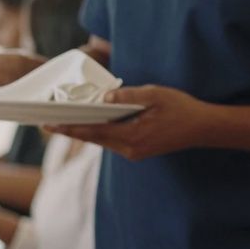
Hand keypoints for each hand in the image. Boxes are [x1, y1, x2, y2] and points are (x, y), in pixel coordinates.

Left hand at [45, 85, 211, 160]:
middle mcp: (129, 149)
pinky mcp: (137, 151)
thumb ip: (129, 96)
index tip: (49, 125)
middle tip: (46, 122)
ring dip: (84, 131)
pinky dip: (99, 133)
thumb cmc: (181, 109)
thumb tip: (104, 98)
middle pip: (93, 139)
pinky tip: (89, 124)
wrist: (203, 128)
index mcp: (132, 136)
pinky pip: (111, 141)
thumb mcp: (156, 95)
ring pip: (101, 141)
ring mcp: (133, 153)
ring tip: (63, 121)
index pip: (93, 132)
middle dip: (70, 130)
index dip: (69, 128)